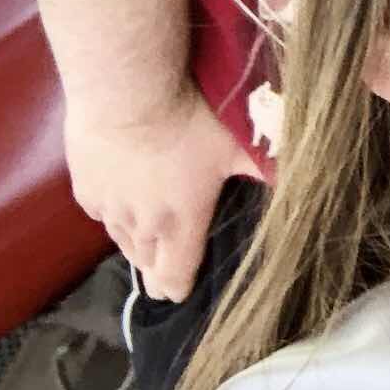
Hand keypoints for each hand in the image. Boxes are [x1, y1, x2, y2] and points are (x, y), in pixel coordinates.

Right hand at [63, 84, 258, 301]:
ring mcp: (109, 209)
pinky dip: (113, 211)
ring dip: (135, 241)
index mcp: (181, 222)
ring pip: (121, 238)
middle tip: (163, 272)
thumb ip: (266, 168)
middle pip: (146, 261)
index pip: (176, 273)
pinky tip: (121, 201)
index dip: (178, 287)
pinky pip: (101, 211)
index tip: (179, 294)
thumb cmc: (189, 121)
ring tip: (145, 241)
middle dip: (157, 268)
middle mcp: (141, 225)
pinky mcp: (85, 190)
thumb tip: (304, 182)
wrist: (125, 95)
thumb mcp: (237, 144)